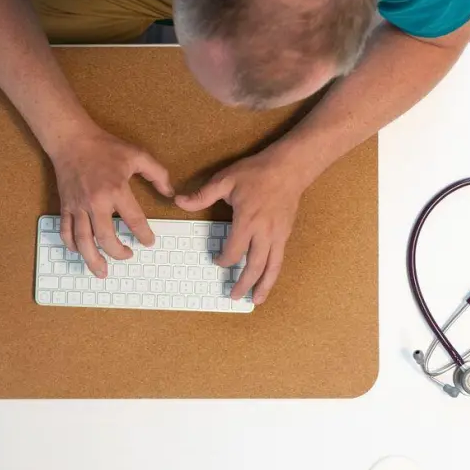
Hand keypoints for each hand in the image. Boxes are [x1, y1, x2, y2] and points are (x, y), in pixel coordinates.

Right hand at [51, 128, 172, 276]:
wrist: (71, 140)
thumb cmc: (104, 146)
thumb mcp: (136, 155)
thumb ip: (157, 173)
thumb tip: (170, 192)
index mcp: (116, 190)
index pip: (134, 220)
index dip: (144, 235)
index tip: (149, 242)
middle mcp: (96, 203)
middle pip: (106, 238)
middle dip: (118, 253)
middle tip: (127, 256)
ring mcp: (78, 207)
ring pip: (83, 241)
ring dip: (93, 259)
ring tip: (102, 272)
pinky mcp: (65, 207)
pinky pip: (66, 231)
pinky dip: (72, 245)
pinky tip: (80, 252)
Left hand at [175, 150, 307, 303]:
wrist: (289, 168)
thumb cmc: (257, 173)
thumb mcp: (226, 179)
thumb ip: (203, 195)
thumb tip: (179, 201)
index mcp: (247, 221)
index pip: (234, 251)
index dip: (223, 259)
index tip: (217, 260)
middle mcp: (264, 233)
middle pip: (254, 266)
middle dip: (243, 283)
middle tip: (233, 296)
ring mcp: (278, 235)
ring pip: (271, 267)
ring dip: (263, 286)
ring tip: (255, 301)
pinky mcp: (286, 235)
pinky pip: (280, 259)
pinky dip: (274, 274)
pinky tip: (268, 282)